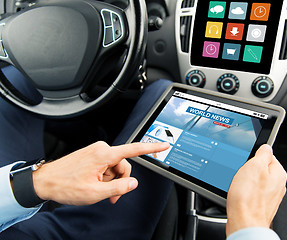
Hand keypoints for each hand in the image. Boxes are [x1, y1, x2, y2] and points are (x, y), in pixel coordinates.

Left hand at [32, 141, 169, 205]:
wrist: (45, 181)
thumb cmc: (65, 185)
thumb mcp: (95, 193)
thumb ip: (118, 188)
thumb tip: (133, 183)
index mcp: (104, 154)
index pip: (133, 150)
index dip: (151, 148)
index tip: (163, 145)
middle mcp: (101, 149)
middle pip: (124, 165)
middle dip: (120, 181)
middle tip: (111, 195)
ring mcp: (96, 151)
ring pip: (115, 167)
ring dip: (111, 181)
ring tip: (99, 191)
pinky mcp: (93, 155)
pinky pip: (107, 166)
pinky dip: (105, 177)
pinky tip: (95, 184)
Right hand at [226, 144, 286, 235]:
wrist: (244, 223)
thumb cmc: (248, 198)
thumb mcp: (254, 166)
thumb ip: (262, 153)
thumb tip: (265, 147)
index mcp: (278, 173)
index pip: (267, 155)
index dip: (253, 157)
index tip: (246, 161)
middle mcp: (277, 185)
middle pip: (260, 169)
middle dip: (248, 170)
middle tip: (242, 175)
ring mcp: (269, 196)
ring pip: (254, 182)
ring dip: (245, 183)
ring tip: (240, 187)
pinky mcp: (260, 205)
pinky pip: (251, 193)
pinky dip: (244, 193)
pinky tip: (239, 196)